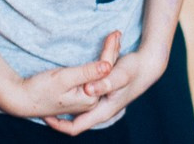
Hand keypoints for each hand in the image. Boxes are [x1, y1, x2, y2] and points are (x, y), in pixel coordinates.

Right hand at [0, 32, 119, 118]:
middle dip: (112, 52)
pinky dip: (98, 64)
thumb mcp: (64, 78)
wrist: (22, 100)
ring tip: (113, 40)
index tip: (115, 33)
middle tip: (117, 33)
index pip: (106, 71)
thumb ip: (86, 72)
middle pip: (105, 74)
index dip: (111, 50)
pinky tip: (101, 55)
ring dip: (106, 57)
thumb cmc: (40, 89)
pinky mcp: (78, 95)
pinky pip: (93, 78)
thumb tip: (108, 66)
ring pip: (100, 75)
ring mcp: (84, 99)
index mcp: (90, 98)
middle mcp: (90, 101)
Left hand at [43, 34, 166, 135]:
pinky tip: (69, 82)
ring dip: (67, 101)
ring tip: (52, 90)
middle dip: (60, 113)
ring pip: (79, 108)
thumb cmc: (134, 69)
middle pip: (75, 119)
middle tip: (44, 103)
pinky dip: (75, 92)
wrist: (149, 65)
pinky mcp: (103, 93)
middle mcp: (102, 110)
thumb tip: (88, 89)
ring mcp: (103, 103)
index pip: (75, 128)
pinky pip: (84, 98)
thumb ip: (103, 82)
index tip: (44, 116)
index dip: (58, 125)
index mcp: (103, 111)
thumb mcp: (119, 74)